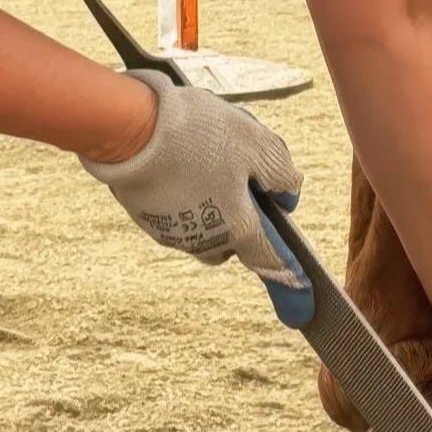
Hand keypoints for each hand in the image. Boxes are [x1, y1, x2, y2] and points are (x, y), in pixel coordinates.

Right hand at [82, 70, 305, 291]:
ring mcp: (170, 232)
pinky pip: (177, 214)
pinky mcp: (145, 216)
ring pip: (204, 227)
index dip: (289, 276)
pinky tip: (181, 161)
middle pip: (234, 242)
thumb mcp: (257, 143)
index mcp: (237, 228)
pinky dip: (185, 196)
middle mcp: (203, 241)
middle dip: (244, 221)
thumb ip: (282, 174)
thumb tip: (288, 196)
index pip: (270, 261)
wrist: (128, 128)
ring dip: (212, 205)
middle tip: (243, 179)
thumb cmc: (198, 134)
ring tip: (207, 159)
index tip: (303, 303)